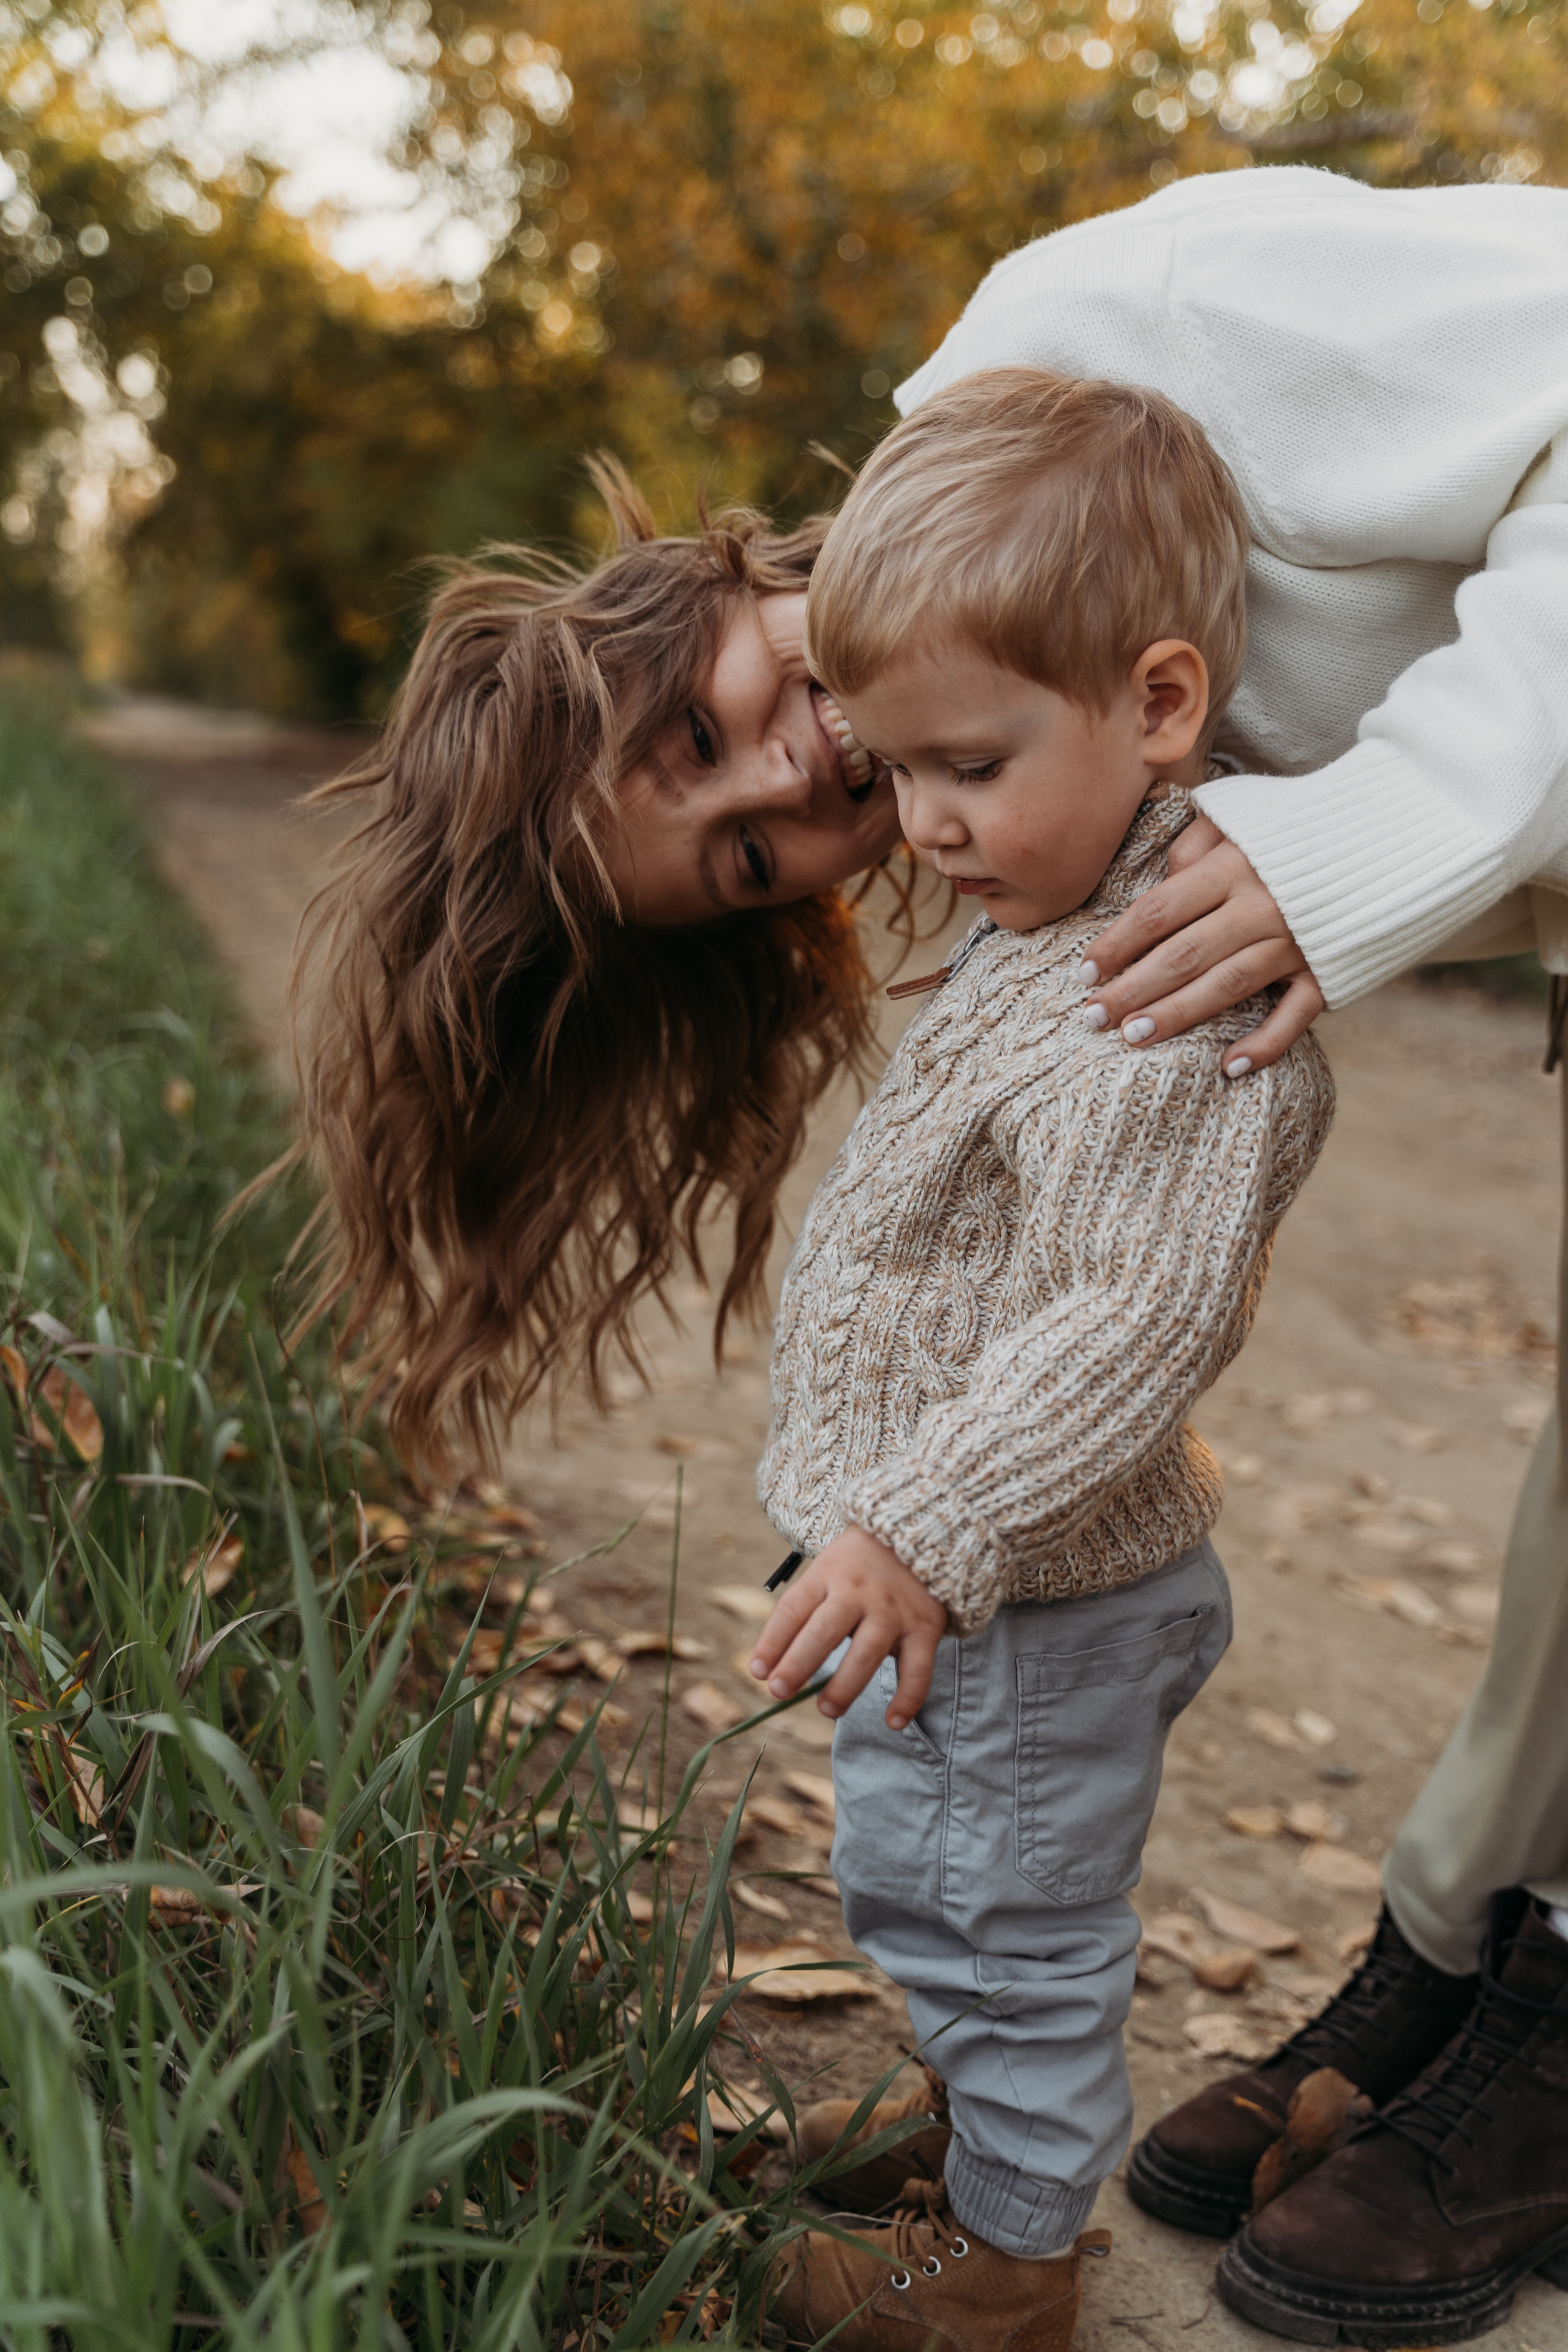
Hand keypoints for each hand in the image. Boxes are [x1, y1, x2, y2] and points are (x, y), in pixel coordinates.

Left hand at [748, 1526, 947, 1730]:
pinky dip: (908, 1698)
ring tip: (826, 1710)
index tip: (757, 1672)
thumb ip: (804, 1611)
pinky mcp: (924, 1627)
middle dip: (798, 1664)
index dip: (772, 1641)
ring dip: (844, 1686)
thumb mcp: (825, 1571)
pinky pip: (917, 1668)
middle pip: (824, 1631)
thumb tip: (773, 1666)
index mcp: (827, 1574)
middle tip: (779, 1692)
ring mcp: (892, 1610)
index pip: (793, 1609)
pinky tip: (893, 1721)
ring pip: (866, 1652)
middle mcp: (858, 1591)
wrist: (920, 1533)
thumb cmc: (858, 1564)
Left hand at [1080, 816, 1325, 1073]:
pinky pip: (1294, 1016)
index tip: (1084, 972)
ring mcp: (1297, 942)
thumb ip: (1198, 843)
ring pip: (1225, 987)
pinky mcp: (1329, 971)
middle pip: (1182, 955)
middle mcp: (1262, 906)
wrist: (1394, 836)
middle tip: (1092, 1017)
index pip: (1158, 911)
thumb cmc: (1303, 826)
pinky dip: (1264, 1045)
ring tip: (1132, 1037)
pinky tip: (1228, 1067)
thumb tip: (1164, 877)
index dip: (1117, 944)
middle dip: (1132, 989)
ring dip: (1176, 1015)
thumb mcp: (1245, 816)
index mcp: (1234, 865)